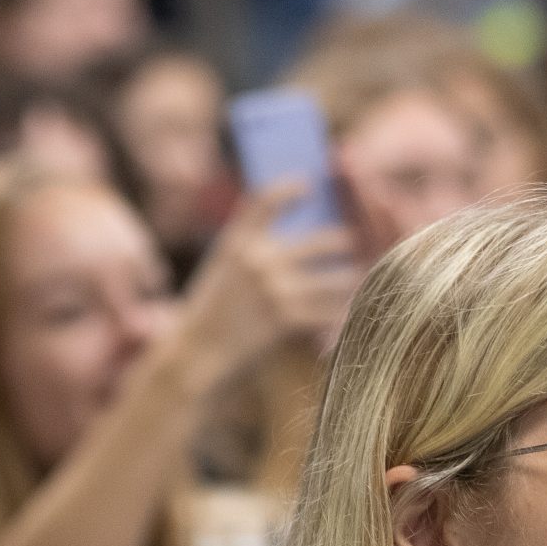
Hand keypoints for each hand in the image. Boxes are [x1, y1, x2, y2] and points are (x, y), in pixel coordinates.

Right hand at [172, 181, 358, 392]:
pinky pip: (330, 311)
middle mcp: (259, 260)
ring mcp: (276, 289)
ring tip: (353, 284)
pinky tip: (345, 316)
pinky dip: (340, 315)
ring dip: (348, 282)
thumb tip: (290, 230)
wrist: (194, 358)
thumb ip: (247, 249)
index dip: (290, 190)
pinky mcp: (288, 319)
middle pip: (323, 241)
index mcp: (236, 243)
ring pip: (337, 278)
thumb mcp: (218, 273)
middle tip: (349, 246)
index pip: (267, 201)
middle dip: (342, 244)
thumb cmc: (208, 317)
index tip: (307, 187)